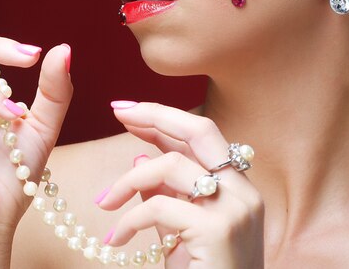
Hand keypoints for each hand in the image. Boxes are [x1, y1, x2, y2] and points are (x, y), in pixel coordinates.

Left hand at [97, 102, 263, 268]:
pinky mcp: (218, 231)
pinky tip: (114, 238)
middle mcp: (243, 191)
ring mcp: (235, 209)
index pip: (200, 136)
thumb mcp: (181, 231)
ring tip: (104, 202)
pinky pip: (159, 207)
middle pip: (201, 129)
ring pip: (172, 167)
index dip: (163, 117)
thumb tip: (141, 159)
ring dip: (128, 181)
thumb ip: (166, 194)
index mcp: (238, 187)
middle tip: (118, 111)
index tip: (129, 110)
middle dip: (156, 113)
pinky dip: (128, 220)